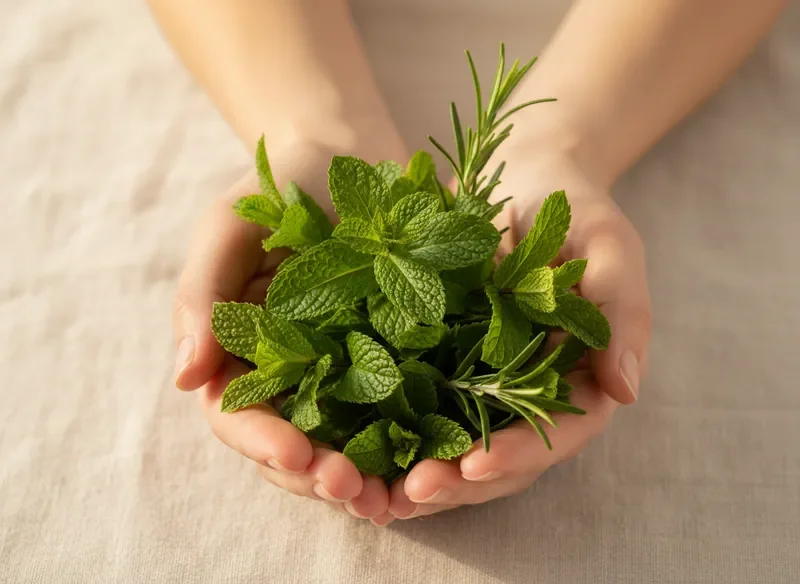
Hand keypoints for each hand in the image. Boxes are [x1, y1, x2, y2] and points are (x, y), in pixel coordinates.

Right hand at [171, 149, 395, 525]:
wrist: (349, 156)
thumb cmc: (278, 188)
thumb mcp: (228, 229)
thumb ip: (201, 297)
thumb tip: (184, 379)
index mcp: (240, 351)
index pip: (239, 414)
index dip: (264, 440)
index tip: (299, 454)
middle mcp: (289, 374)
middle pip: (292, 445)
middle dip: (319, 474)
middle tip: (355, 490)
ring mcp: (342, 372)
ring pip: (344, 443)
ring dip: (365, 478)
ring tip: (394, 500)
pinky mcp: (393, 361)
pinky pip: (399, 412)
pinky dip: (409, 443)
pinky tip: (433, 462)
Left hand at [388, 152, 651, 518]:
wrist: (521, 174)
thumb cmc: (573, 207)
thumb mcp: (609, 247)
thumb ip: (622, 312)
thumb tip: (626, 390)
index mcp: (582, 375)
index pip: (558, 432)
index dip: (516, 454)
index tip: (471, 465)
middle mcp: (535, 390)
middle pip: (504, 456)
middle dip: (459, 481)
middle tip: (409, 493)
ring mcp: (488, 380)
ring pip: (460, 445)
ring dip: (422, 472)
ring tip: (377, 493)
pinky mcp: (445, 362)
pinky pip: (422, 407)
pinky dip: (395, 434)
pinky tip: (357, 451)